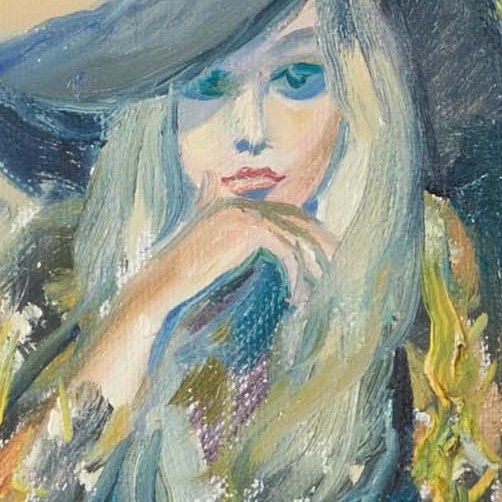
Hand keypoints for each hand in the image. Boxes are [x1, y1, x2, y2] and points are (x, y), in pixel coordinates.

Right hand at [80, 202, 330, 410]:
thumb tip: (240, 247)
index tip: (325, 256)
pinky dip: (295, 276)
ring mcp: (241, 214)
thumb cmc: (181, 278)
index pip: (283, 213)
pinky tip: (299, 298)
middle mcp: (238, 203)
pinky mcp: (246, 231)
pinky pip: (284, 251)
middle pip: (295, 219)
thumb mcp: (209, 255)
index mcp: (231, 205)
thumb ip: (230, 249)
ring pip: (294, 236)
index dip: (307, 233)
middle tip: (339, 267)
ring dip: (312, 265)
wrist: (161, 287)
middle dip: (319, 244)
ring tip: (322, 289)